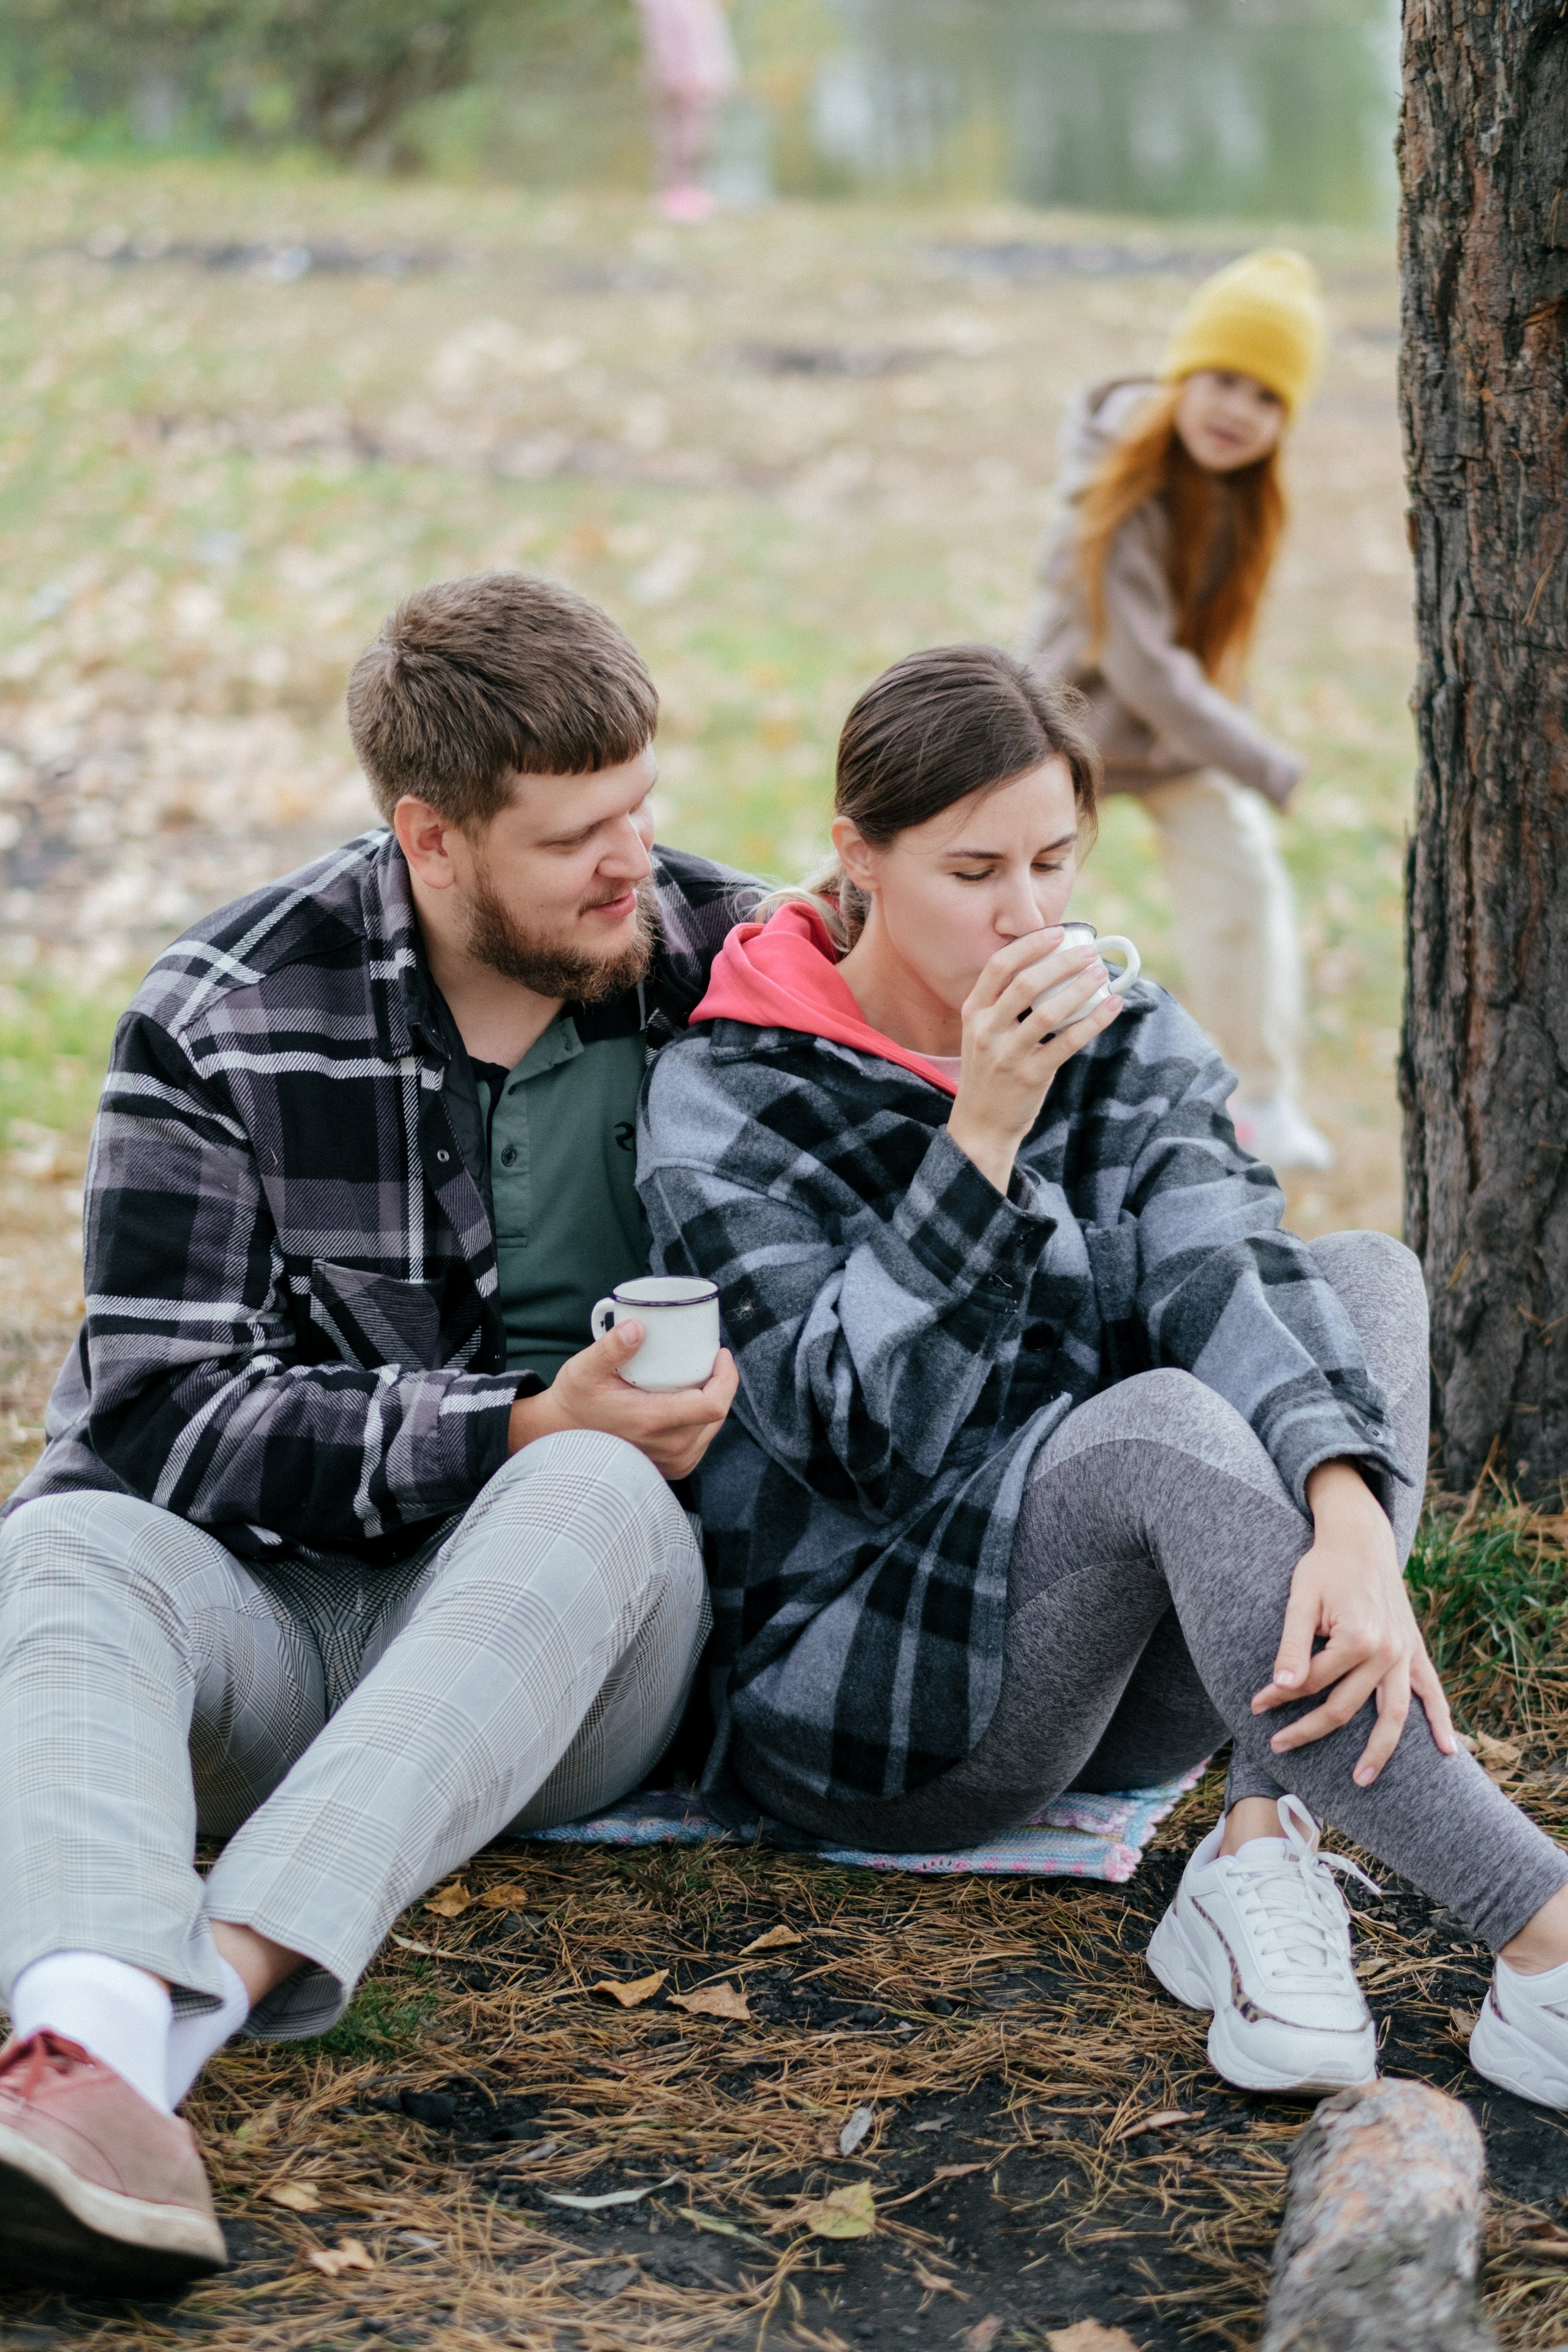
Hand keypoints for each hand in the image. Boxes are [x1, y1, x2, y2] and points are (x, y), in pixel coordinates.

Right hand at [506, 1320, 738, 1479]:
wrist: (562, 1439)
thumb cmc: (575, 1402)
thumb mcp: (584, 1370)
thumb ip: (610, 1348)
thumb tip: (637, 1326)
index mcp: (654, 1422)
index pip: (714, 1405)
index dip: (727, 1377)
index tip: (720, 1354)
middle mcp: (669, 1449)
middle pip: (717, 1413)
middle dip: (719, 1383)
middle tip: (706, 1358)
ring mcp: (673, 1462)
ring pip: (712, 1427)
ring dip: (710, 1400)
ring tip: (697, 1376)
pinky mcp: (673, 1468)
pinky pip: (701, 1440)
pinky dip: (700, 1418)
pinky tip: (687, 1400)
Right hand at [946, 928, 1121, 1193]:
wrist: (980, 1125)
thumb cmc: (989, 1072)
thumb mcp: (983, 1033)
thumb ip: (1004, 1004)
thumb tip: (1052, 968)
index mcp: (973, 1012)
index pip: (998, 967)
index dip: (1030, 946)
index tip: (1057, 934)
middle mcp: (985, 1030)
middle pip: (1026, 984)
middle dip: (1062, 963)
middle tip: (1089, 953)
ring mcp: (1006, 1055)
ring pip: (1048, 1012)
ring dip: (1080, 989)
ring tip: (1102, 975)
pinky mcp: (1030, 1076)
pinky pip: (1066, 1043)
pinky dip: (1093, 1021)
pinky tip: (1111, 1007)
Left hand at [1251, 1459, 1457, 1785]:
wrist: (1361, 1540)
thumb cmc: (1323, 1567)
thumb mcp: (1300, 1599)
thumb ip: (1292, 1644)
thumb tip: (1281, 1685)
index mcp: (1356, 1638)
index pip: (1311, 1682)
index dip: (1279, 1695)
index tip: (1255, 1704)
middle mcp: (1386, 1652)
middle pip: (1345, 1707)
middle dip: (1309, 1729)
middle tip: (1278, 1746)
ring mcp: (1405, 1655)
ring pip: (1394, 1715)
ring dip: (1379, 1750)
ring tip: (1361, 1779)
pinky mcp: (1415, 1652)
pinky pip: (1433, 1693)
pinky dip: (1442, 1722)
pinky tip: (1448, 1752)